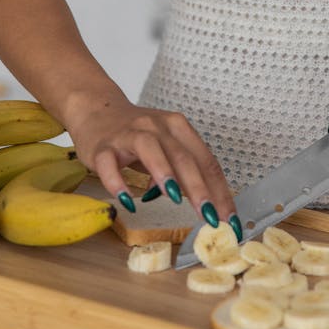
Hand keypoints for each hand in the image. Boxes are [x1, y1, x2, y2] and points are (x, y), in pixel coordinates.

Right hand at [65, 94, 238, 233]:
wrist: (98, 110)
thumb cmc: (137, 134)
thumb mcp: (165, 148)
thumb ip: (182, 172)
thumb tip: (201, 203)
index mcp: (177, 127)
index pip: (206, 160)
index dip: (220, 191)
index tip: (230, 219)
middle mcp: (157, 127)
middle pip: (183, 156)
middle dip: (199, 189)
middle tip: (211, 218)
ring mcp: (129, 135)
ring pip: (151, 150)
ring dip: (165, 173)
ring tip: (175, 198)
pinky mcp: (103, 147)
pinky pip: (110, 164)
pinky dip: (119, 183)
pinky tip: (127, 201)